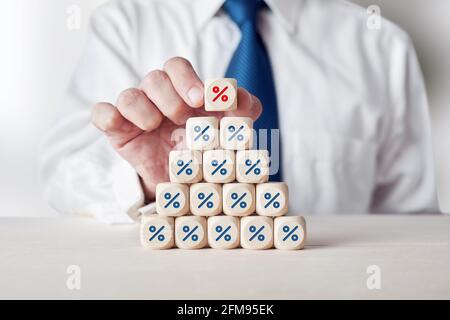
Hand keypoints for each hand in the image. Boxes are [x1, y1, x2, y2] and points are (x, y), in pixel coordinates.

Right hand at [91, 57, 261, 200]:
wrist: (182, 184)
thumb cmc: (204, 149)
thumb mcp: (228, 131)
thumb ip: (242, 112)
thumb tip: (244, 101)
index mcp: (183, 90)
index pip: (177, 67)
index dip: (187, 79)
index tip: (202, 99)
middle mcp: (157, 96)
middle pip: (155, 78)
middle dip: (170, 97)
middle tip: (182, 118)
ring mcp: (135, 112)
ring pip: (129, 95)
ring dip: (144, 109)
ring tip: (155, 127)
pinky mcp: (117, 130)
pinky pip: (102, 114)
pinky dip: (108, 115)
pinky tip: (120, 124)